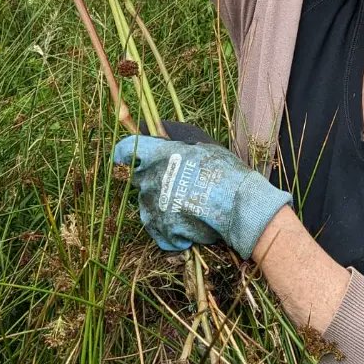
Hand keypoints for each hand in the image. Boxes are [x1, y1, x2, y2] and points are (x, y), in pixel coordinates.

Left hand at [114, 125, 291, 258]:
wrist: (238, 204)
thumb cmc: (224, 169)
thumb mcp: (201, 145)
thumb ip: (176, 140)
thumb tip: (159, 132)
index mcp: (158, 155)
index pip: (126, 150)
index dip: (125, 154)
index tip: (125, 158)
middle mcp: (150, 179)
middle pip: (138, 180)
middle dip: (152, 181)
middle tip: (177, 186)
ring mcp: (153, 207)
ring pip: (148, 206)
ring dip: (162, 207)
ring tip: (190, 208)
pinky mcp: (160, 231)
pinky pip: (160, 231)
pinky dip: (173, 231)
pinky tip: (192, 226)